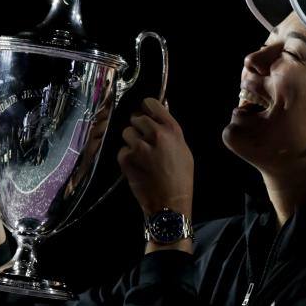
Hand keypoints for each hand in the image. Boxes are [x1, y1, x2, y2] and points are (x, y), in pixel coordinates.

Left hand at [117, 98, 193, 216]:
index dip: (146, 108)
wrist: (170, 202)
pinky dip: (126, 156)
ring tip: (140, 154)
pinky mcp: (126, 159)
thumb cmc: (181, 176)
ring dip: (131, 141)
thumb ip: (170, 130)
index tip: (145, 113)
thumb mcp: (183, 149)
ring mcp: (139, 146)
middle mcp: (155, 134)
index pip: (151, 104)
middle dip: (138, 127)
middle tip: (143, 139)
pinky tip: (137, 165)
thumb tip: (159, 114)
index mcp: (171, 129)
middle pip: (136, 118)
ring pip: (126, 132)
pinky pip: (122, 149)